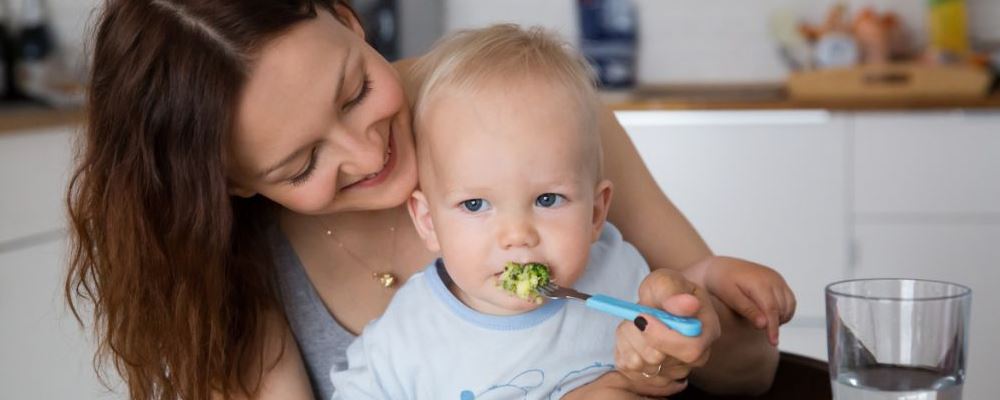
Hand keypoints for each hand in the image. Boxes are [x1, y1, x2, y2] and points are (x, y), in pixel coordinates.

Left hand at [614, 268, 720, 397]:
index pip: (690, 349)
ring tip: (636, 322)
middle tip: (637, 314)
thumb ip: (674, 292)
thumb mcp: (668, 281)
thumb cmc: (668, 291)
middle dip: (638, 333)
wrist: (661, 303)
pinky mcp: (651, 377)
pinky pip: (627, 368)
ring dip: (628, 338)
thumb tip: (688, 304)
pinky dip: (623, 348)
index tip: (640, 316)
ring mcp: (674, 371)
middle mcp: (695, 358)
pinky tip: (632, 335)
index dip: (661, 336)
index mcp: (706, 332)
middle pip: (658, 359)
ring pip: (639, 364)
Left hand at [698, 256, 795, 345]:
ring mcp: (777, 278)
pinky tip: (770, 315)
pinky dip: (784, 310)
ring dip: (781, 317)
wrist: (720, 267)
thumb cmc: (721, 282)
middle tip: (757, 327)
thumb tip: (764, 325)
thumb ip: (748, 310)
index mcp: (760, 282)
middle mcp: (772, 279)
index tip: (773, 342)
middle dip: (774, 323)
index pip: (772, 309)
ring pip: (789, 305)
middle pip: (782, 309)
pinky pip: (789, 300)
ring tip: (763, 321)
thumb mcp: (730, 297)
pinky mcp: (778, 280)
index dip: (773, 327)